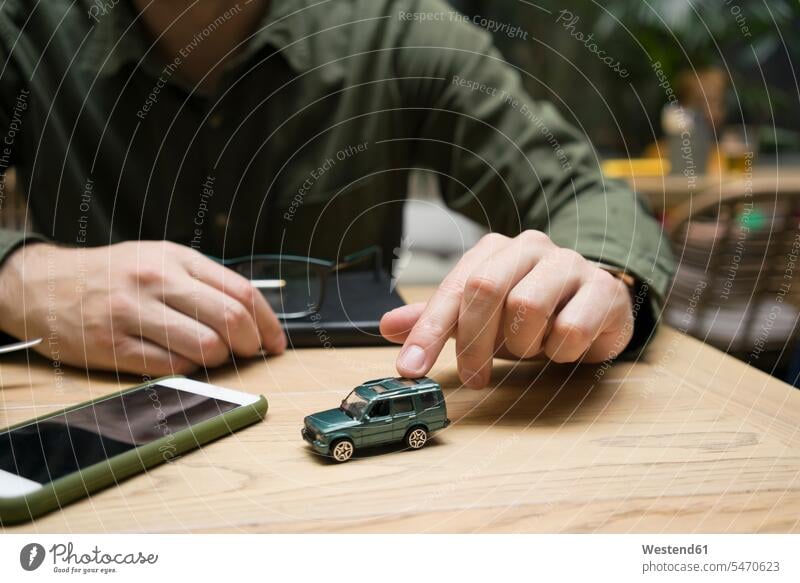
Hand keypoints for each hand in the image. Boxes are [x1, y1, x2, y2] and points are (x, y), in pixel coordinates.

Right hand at [0, 241, 285, 374]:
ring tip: (212, 356)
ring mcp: (131, 314)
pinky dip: (186, 370)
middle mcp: (155, 282)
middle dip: (250, 344)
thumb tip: (253, 314)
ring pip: (204, 347)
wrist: (44, 284)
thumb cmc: (114, 274)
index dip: (267, 322)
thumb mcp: (160, 258)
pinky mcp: (112, 346)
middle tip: (248, 352)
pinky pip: (170, 368)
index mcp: (175, 259)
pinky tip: (180, 361)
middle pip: (230, 319)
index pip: (241, 291)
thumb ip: (204, 280)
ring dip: (219, 360)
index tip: (274, 341)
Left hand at [380, 231, 633, 387]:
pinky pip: (571, 329)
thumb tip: (387, 327)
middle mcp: (529, 247)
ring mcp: (570, 264)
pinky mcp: (603, 290)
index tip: (410, 368)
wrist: (596, 305)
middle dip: (473, 343)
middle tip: (473, 377)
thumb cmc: (530, 312)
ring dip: (523, 345)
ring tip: (530, 349)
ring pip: (529, 308)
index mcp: (493, 250)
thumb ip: (435, 319)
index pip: (453, 288)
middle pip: (486, 290)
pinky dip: (559, 351)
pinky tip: (561, 348)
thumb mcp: (478, 317)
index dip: (428, 331)